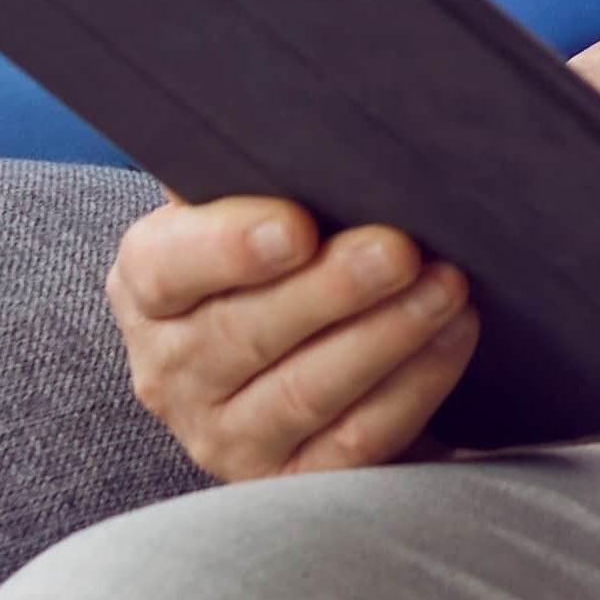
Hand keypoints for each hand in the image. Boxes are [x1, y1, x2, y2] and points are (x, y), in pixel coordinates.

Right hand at [105, 194, 473, 480]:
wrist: (302, 342)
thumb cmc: (278, 249)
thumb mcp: (248, 204)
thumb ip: (256, 167)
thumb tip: (299, 116)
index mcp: (148, 287)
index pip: (168, 267)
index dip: (228, 246)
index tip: (296, 224)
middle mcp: (171, 371)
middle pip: (244, 333)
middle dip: (333, 289)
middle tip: (402, 249)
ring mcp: (226, 439)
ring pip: (303, 394)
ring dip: (385, 338)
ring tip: (446, 289)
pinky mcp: (288, 483)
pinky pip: (351, 447)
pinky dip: (410, 390)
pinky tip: (452, 338)